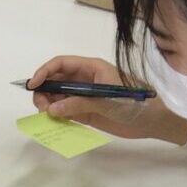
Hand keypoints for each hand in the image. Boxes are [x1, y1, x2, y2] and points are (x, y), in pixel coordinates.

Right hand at [27, 55, 186, 143]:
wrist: (154, 122)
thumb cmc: (135, 103)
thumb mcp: (107, 101)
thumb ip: (79, 104)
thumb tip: (51, 110)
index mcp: (91, 68)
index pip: (61, 64)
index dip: (44, 72)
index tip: (32, 86)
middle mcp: (84, 80)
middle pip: (54, 80)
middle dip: (43, 91)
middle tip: (42, 107)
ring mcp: (83, 96)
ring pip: (56, 96)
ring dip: (47, 104)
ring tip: (48, 116)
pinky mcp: (84, 112)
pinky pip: (63, 111)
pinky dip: (55, 115)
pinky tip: (54, 122)